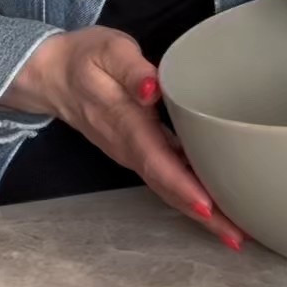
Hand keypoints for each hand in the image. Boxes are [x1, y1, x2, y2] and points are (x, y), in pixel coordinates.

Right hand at [1, 28, 246, 250]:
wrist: (50, 75)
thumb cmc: (85, 57)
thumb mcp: (109, 51)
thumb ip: (132, 69)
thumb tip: (151, 90)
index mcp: (125, 123)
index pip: (157, 161)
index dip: (182, 186)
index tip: (209, 207)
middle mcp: (128, 147)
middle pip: (167, 187)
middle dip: (201, 214)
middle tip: (236, 236)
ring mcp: (131, 153)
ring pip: (167, 188)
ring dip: (199, 211)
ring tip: (233, 230)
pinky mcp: (137, 151)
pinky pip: (165, 178)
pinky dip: (189, 194)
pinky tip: (214, 202)